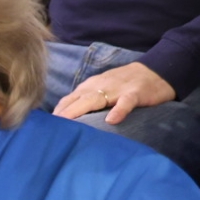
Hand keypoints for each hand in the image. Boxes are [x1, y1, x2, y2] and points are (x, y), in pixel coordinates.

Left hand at [53, 61, 173, 124]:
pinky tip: (112, 121)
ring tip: (68, 124)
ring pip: (95, 99)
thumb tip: (67, 119)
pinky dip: (119, 110)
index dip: (56, 113)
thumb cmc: (126, 84)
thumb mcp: (102, 90)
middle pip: (76, 99)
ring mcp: (117, 88)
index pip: (68, 99)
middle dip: (62, 113)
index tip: (42, 127)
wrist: (157, 70)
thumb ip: (86, 101)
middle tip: (47, 129)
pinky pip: (126, 102)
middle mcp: (99, 86)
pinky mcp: (135, 92)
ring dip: (80, 110)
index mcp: (90, 86)